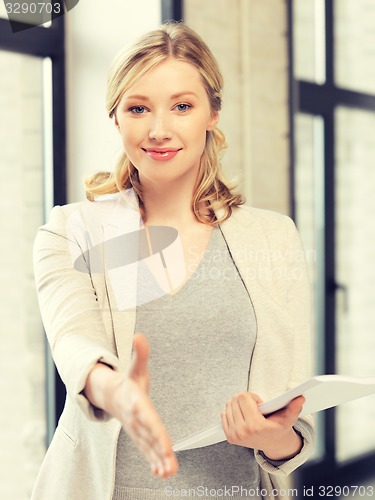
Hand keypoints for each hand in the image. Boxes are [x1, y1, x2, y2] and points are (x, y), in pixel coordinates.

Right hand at [109, 334, 178, 477]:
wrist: (110, 396)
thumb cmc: (128, 382)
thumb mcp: (136, 367)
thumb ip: (141, 353)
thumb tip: (139, 335)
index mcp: (136, 402)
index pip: (148, 418)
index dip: (157, 432)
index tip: (166, 446)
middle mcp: (136, 419)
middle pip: (149, 437)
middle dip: (159, 453)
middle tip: (170, 467)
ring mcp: (136, 430)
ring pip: (148, 447)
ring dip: (158, 461)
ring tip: (169, 473)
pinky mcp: (139, 436)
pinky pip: (147, 451)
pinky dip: (154, 462)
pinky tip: (163, 472)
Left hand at [221, 392, 303, 460]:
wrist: (273, 445)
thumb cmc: (279, 428)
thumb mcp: (288, 419)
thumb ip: (294, 408)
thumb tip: (300, 397)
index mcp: (255, 425)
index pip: (244, 397)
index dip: (253, 397)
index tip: (260, 404)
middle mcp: (243, 431)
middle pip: (234, 399)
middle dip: (245, 399)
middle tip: (255, 407)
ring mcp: (235, 435)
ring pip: (228, 405)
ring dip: (238, 404)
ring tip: (250, 412)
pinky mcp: (229, 437)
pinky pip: (224, 414)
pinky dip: (232, 411)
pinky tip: (243, 416)